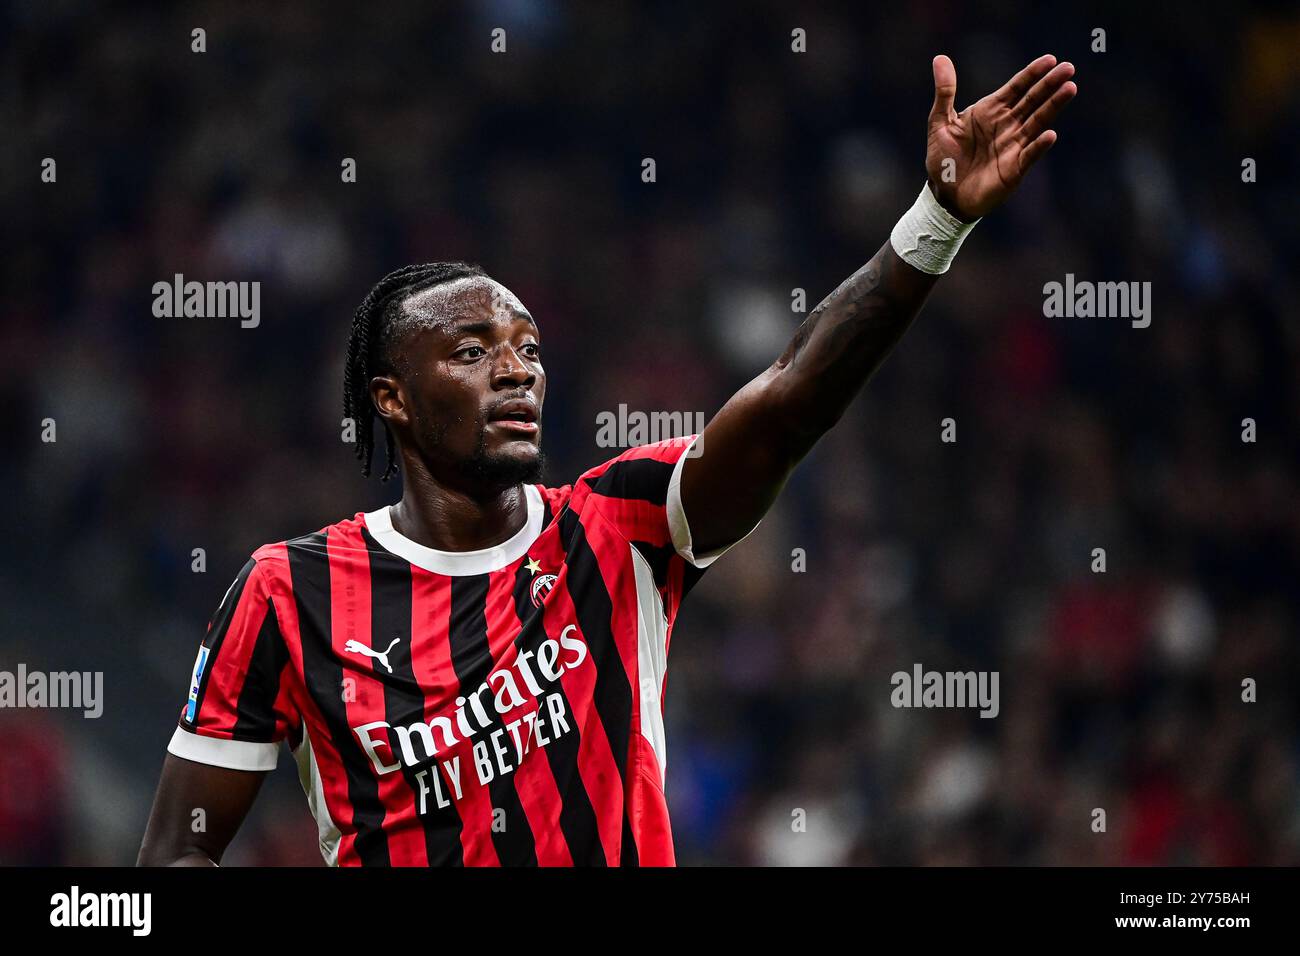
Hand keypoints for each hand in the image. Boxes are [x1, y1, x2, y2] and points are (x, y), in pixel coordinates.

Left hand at [925, 53, 1076, 220]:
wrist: (944, 194)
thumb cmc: (943, 159)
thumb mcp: (940, 123)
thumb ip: (945, 92)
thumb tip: (940, 58)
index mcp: (992, 111)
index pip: (1016, 88)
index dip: (1032, 74)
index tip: (1049, 60)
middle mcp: (1007, 125)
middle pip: (1033, 101)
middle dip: (1050, 84)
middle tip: (1068, 68)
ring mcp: (1014, 145)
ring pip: (1037, 122)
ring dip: (1053, 106)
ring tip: (1069, 89)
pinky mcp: (1015, 168)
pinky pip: (1030, 154)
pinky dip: (1039, 145)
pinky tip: (1050, 134)